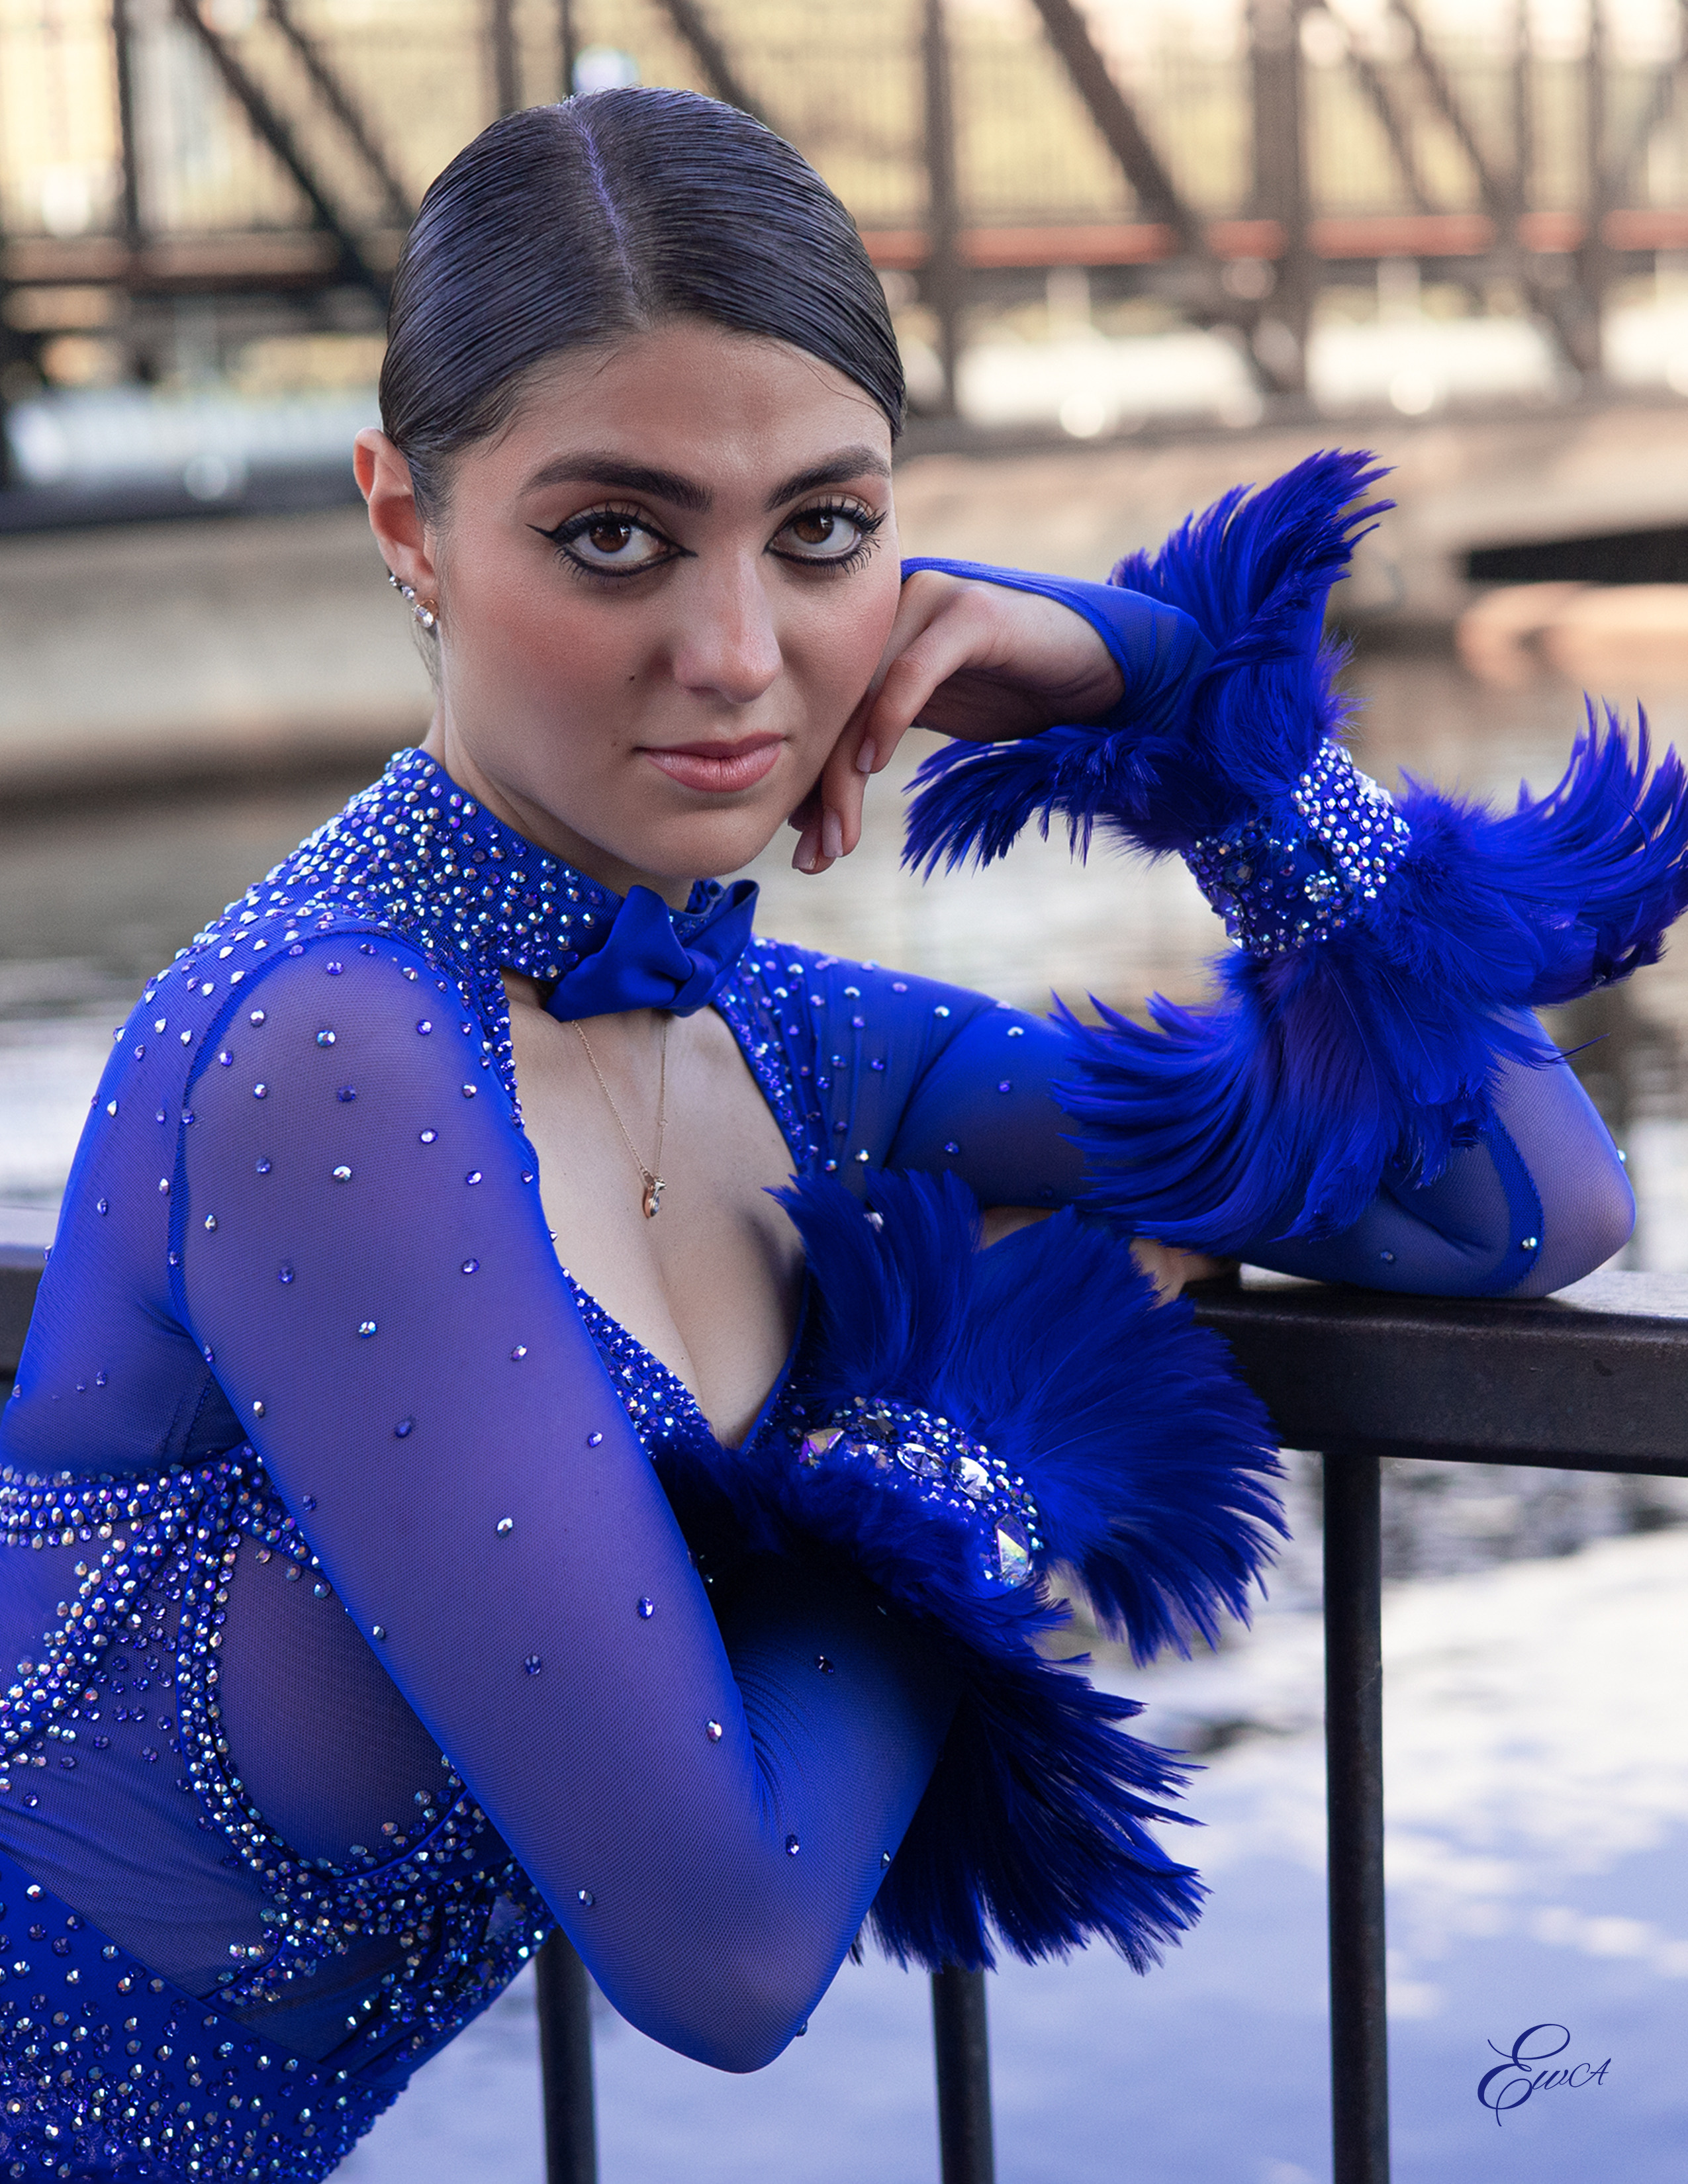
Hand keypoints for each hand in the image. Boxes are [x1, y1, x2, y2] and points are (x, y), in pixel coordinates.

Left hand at [790, 569, 1123, 873]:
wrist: (1107, 667)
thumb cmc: (1022, 692)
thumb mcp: (939, 722)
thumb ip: (878, 743)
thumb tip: (817, 809)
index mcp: (878, 632)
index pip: (826, 713)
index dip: (810, 781)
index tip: (802, 845)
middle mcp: (894, 608)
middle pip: (836, 709)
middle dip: (822, 791)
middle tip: (813, 859)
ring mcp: (932, 602)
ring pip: (864, 696)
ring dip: (846, 776)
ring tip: (839, 840)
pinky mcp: (971, 612)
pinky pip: (913, 669)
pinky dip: (888, 717)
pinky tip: (873, 766)